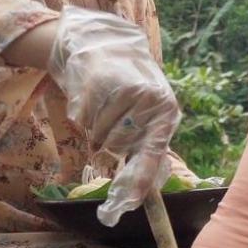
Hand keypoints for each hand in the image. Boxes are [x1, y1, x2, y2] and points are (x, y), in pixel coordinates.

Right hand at [46, 6, 180, 224]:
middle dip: (108, 143)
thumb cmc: (130, 89)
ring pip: (98, 134)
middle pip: (117, 147)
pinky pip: (82, 119)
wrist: (107, 44)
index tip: (127, 202)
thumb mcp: (147, 115)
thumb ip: (146, 149)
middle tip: (110, 124)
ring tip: (103, 105)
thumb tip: (140, 194)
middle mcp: (149, 100)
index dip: (139, 179)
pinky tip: (92, 95)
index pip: (153, 152)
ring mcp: (124, 90)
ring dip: (94, 128)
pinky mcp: (98, 82)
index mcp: (166, 111)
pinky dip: (82, 114)